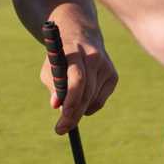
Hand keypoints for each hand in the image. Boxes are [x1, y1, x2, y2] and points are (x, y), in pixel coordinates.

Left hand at [40, 8, 118, 134]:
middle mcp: (93, 57)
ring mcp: (106, 66)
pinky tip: (82, 101)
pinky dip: (90, 106)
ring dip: (79, 111)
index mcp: (74, 53)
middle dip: (73, 114)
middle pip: (86, 93)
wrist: (80, 34)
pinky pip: (100, 100)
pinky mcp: (113, 74)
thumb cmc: (60, 57)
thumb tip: (56, 106)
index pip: (76, 79)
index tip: (62, 119)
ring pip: (93, 99)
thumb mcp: (50, 68)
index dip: (70, 101)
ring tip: (68, 114)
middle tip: (61, 129)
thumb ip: (53, 86)